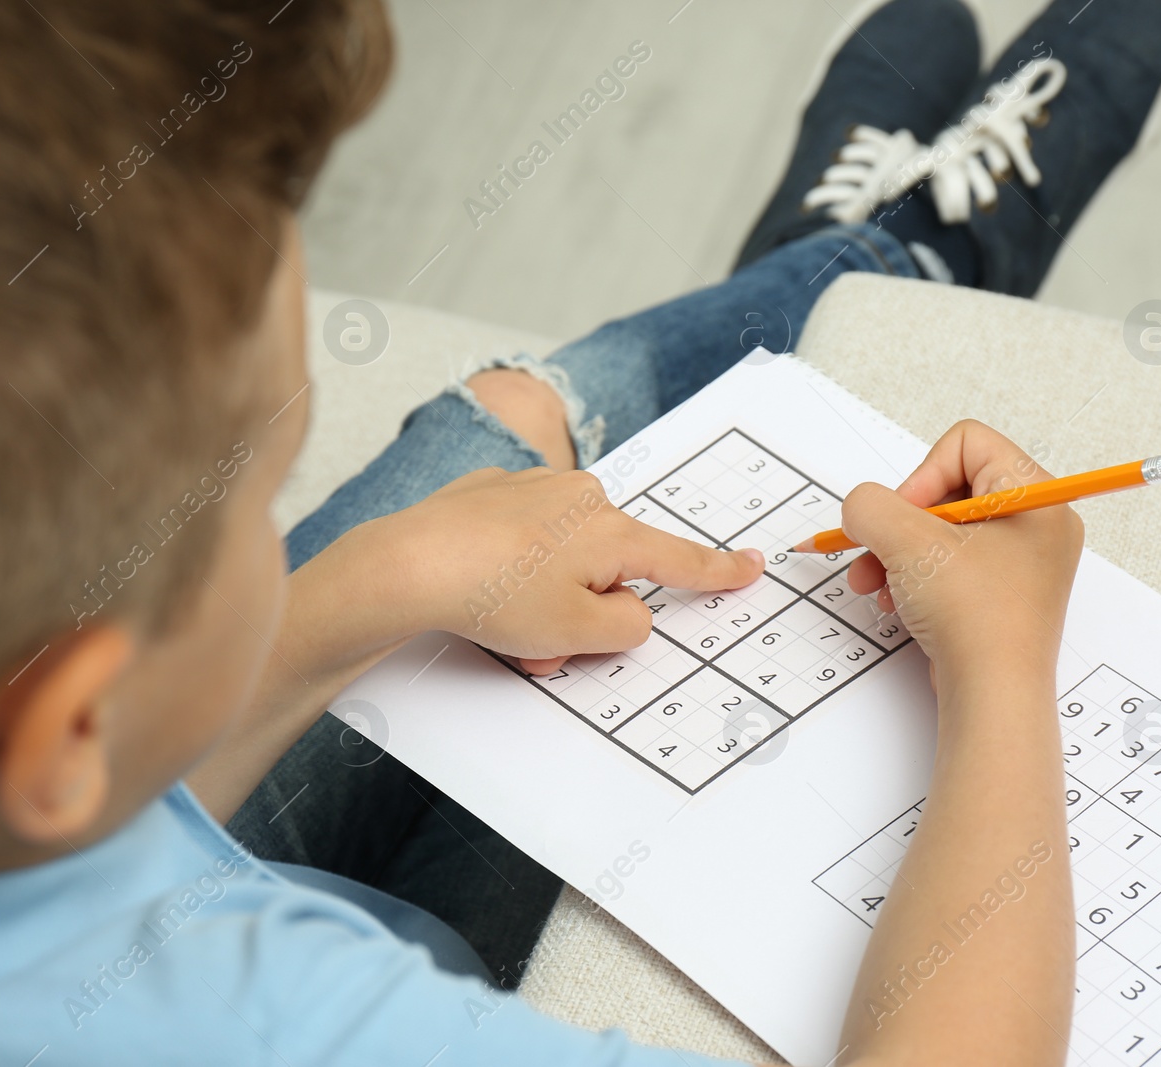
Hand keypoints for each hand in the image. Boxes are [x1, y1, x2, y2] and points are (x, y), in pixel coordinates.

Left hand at [379, 467, 764, 673]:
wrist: (409, 563)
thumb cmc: (493, 595)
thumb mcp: (579, 632)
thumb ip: (626, 626)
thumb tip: (626, 609)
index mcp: (611, 530)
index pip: (678, 559)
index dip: (717, 571)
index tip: (751, 566)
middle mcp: (580, 498)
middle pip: (608, 568)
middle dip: (584, 609)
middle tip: (546, 640)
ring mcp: (533, 489)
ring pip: (561, 560)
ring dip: (544, 598)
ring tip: (503, 622)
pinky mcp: (491, 493)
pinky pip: (522, 541)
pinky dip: (510, 571)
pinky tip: (476, 585)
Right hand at [842, 421, 1082, 685]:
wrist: (993, 696)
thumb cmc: (976, 619)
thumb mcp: (907, 543)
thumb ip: (869, 505)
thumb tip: (860, 507)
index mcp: (1036, 496)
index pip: (967, 443)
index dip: (922, 473)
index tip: (905, 517)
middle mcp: (1035, 524)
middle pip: (947, 488)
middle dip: (899, 522)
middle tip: (876, 548)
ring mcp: (1018, 562)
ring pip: (939, 530)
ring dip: (895, 552)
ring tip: (873, 583)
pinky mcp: (997, 594)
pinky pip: (946, 564)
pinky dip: (912, 577)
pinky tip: (894, 602)